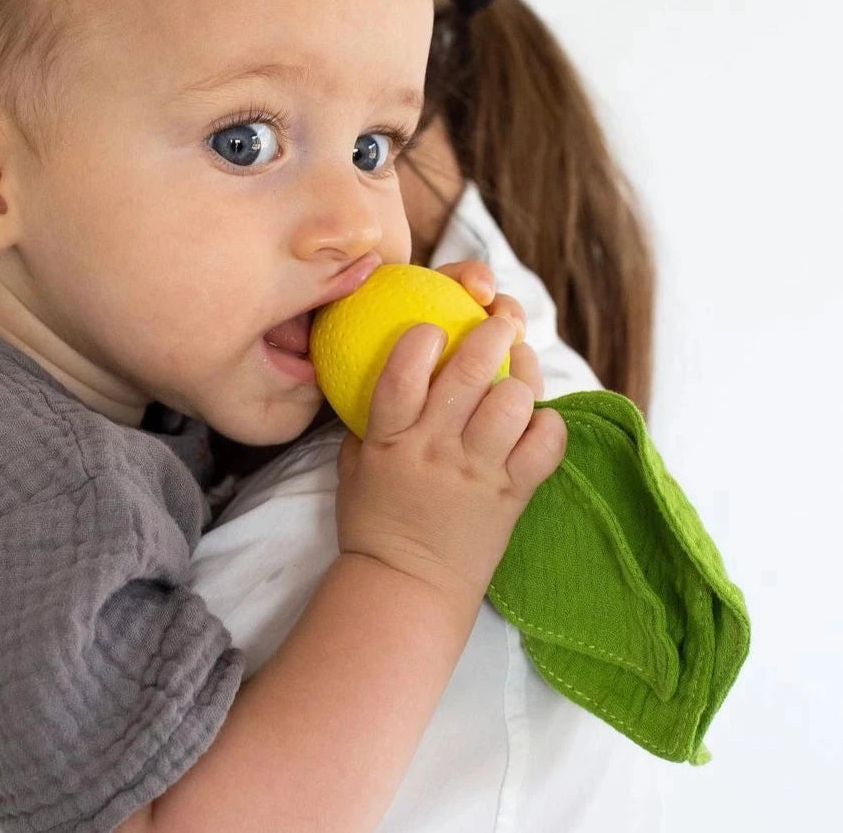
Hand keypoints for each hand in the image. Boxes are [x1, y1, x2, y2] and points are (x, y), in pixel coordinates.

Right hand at [335, 260, 565, 600]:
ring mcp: (477, 471)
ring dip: (523, 375)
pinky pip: (546, 446)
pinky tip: (539, 419)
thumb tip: (383, 374)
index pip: (403, 371)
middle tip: (501, 319)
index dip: (423, 338)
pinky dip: (549, 425)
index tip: (434, 326)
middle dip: (492, 332)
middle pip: (470, 372)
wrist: (407, 585)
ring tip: (522, 366)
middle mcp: (436, 448)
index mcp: (391, 438)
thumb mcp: (354, 464)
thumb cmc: (374, 522)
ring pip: (514, 402)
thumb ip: (370, 420)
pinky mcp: (512, 495)